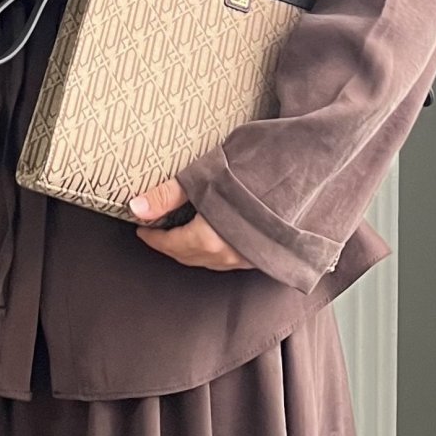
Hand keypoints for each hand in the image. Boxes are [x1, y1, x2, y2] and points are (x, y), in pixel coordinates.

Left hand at [129, 177, 255, 270]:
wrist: (300, 177)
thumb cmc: (251, 175)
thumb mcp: (203, 178)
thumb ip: (167, 196)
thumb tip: (135, 207)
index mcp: (210, 239)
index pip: (171, 246)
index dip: (153, 238)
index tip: (142, 230)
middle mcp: (228, 254)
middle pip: (189, 256)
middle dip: (170, 246)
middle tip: (157, 231)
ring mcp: (247, 257)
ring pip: (209, 260)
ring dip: (191, 250)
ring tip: (181, 233)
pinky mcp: (262, 253)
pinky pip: (228, 259)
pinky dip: (212, 251)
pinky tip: (213, 238)